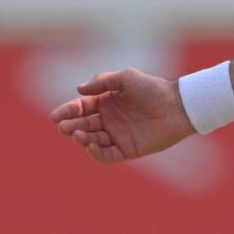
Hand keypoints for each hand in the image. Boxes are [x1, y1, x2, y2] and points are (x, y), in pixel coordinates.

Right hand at [49, 68, 196, 162]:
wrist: (177, 106)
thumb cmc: (152, 88)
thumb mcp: (126, 78)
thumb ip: (102, 82)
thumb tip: (78, 90)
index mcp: (105, 102)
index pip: (80, 108)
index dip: (67, 111)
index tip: (55, 116)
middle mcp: (108, 119)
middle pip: (82, 125)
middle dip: (70, 126)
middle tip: (62, 126)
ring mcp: (117, 135)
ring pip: (92, 140)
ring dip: (81, 138)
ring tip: (77, 134)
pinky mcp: (127, 149)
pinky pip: (107, 155)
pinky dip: (97, 153)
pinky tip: (90, 146)